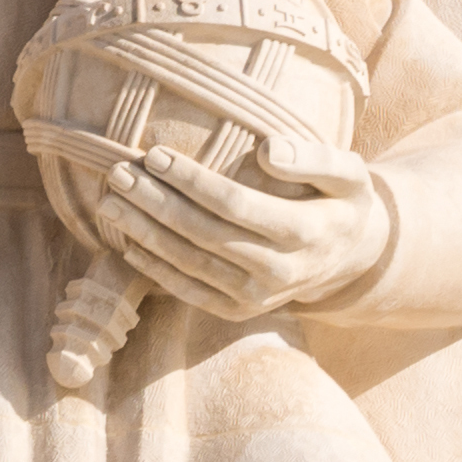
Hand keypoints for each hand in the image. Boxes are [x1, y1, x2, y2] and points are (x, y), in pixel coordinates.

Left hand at [93, 144, 393, 320]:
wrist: (351, 258)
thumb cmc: (343, 202)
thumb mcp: (350, 173)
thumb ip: (315, 159)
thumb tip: (267, 149)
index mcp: (306, 232)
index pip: (235, 204)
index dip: (192, 181)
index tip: (156, 154)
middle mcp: (279, 271)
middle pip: (202, 234)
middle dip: (155, 203)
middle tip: (118, 174)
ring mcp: (255, 296)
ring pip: (187, 262)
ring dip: (144, 232)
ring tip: (111, 201)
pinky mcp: (237, 311)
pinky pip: (187, 289)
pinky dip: (154, 267)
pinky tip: (128, 240)